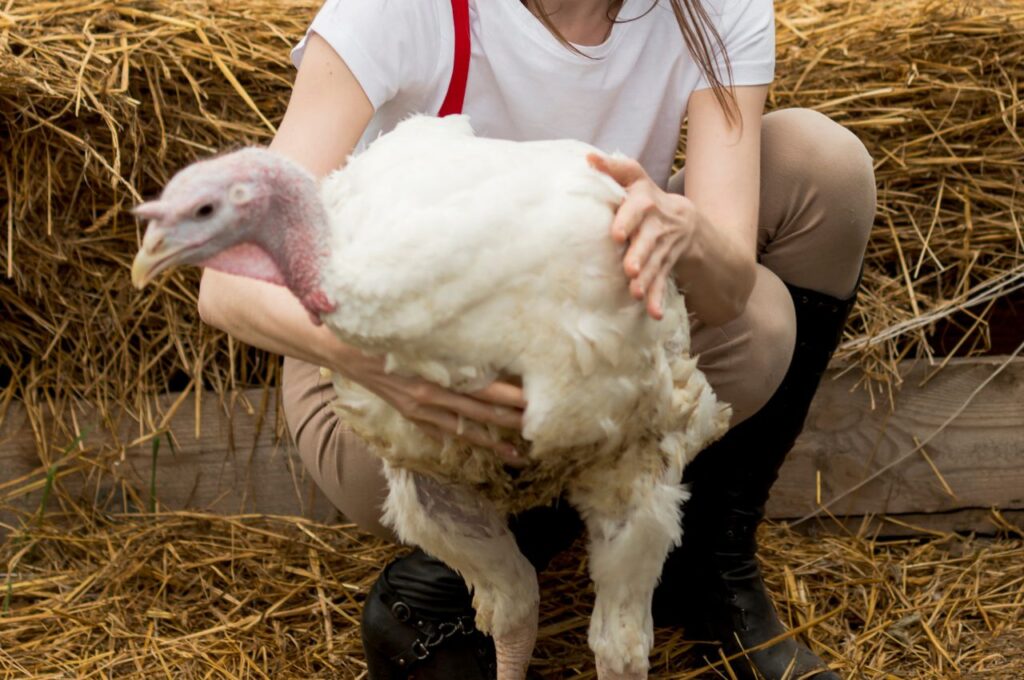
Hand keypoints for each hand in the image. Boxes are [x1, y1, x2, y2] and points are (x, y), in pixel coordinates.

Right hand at [336, 350, 527, 465]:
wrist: (344, 350)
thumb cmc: (383, 336)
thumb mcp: (419, 339)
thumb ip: (449, 349)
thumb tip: (484, 354)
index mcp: (435, 376)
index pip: (482, 389)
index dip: (508, 397)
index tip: (533, 402)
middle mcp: (429, 397)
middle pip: (478, 412)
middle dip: (508, 423)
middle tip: (537, 432)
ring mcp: (419, 410)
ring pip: (463, 429)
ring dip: (490, 441)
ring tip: (515, 454)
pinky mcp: (410, 414)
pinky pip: (440, 430)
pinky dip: (460, 436)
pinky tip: (477, 445)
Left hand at [588, 153, 697, 319]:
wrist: (685, 220)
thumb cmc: (644, 198)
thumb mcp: (634, 179)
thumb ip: (613, 169)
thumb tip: (586, 158)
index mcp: (645, 200)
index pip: (637, 205)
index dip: (628, 218)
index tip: (617, 234)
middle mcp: (656, 223)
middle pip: (648, 239)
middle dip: (639, 254)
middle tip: (629, 268)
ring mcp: (662, 246)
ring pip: (655, 262)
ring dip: (647, 278)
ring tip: (635, 291)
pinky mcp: (665, 265)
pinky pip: (662, 282)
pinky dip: (657, 298)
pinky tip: (653, 313)